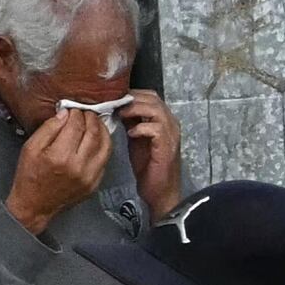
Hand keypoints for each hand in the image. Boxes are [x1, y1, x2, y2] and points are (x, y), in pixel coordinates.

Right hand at [4, 105, 115, 232]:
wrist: (35, 206)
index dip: (76, 113)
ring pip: (105, 145)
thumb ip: (48, 128)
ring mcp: (89, 176)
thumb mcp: (30, 148)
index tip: (73, 110)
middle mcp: (78, 167)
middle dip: (91, 118)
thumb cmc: (29, 177)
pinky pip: (105, 159)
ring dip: (102, 130)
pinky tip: (97, 139)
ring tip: (95, 123)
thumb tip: (65, 114)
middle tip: (86, 112)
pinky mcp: (95, 183)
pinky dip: (104, 145)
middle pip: (94, 133)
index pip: (76, 125)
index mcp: (60, 156)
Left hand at [115, 91, 180, 207]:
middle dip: (131, 99)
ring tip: (121, 115)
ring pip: (155, 109)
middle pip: (152, 98)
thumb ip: (131, 122)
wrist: (160, 190)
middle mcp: (170, 123)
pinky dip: (141, 128)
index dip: (132, 94)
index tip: (114, 98)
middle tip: (114, 104)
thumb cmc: (149, 167)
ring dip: (135, 109)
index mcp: (163, 120)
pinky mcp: (167, 146)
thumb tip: (118, 108)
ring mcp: (171, 134)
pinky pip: (155, 128)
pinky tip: (131, 134)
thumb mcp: (136, 138)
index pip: (150, 96)